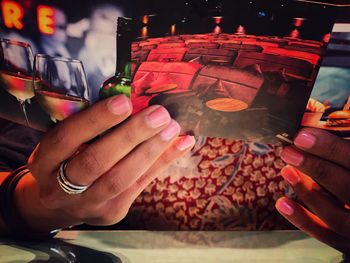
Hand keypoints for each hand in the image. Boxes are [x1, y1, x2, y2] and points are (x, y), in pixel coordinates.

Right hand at [17, 95, 194, 231]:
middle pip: (96, 162)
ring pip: (121, 178)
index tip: (124, 101)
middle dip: (131, 136)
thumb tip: (128, 101)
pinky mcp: (111, 213)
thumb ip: (85, 128)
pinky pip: (140, 185)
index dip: (96, 120)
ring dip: (151, 150)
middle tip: (158, 114)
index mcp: (43, 162)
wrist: (56, 206)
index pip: (66, 139)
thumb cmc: (62, 164)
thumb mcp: (61, 145)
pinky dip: (163, 162)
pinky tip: (182, 144)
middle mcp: (60, 188)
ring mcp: (87, 204)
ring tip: (172, 127)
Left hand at [276, 128, 349, 252]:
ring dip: (306, 192)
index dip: (331, 149)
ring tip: (286, 170)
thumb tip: (312, 124)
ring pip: (334, 215)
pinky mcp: (349, 245)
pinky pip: (325, 236)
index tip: (303, 136)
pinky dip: (302, 220)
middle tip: (289, 151)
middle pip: (347, 188)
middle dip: (315, 168)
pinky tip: (282, 203)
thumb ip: (345, 142)